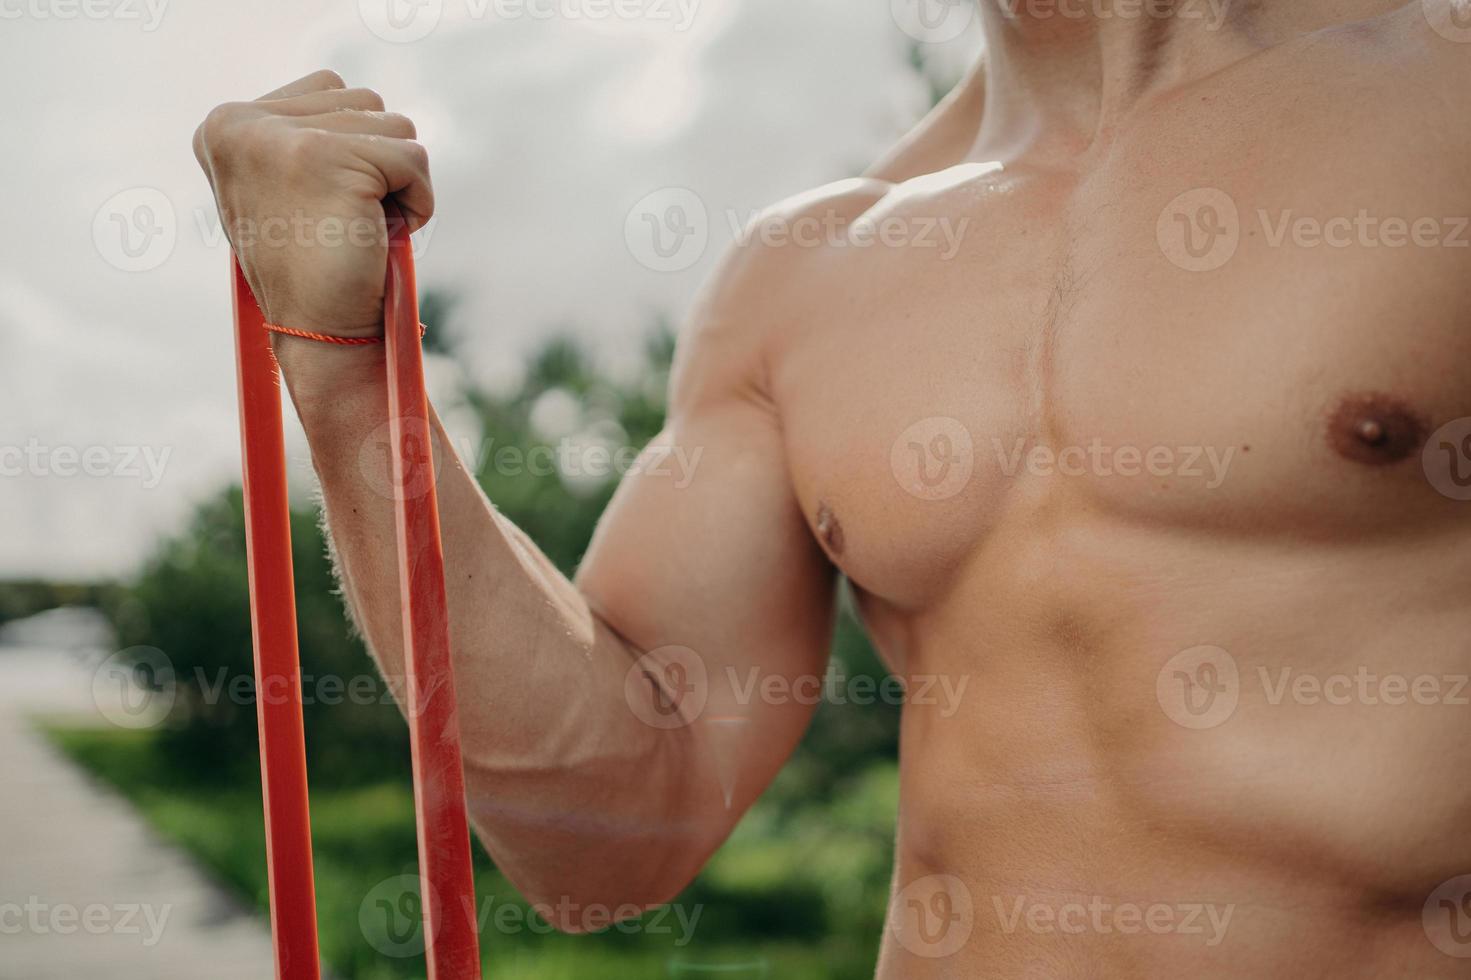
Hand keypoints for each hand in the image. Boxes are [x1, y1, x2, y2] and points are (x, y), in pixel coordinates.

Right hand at [193, 69, 432, 338]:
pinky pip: (415, 159)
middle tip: (343, 220)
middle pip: (366, 102)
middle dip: (377, 162)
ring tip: (359, 227)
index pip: (332, 90)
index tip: (322, 205)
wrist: (321, 335)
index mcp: (224, 124)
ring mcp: (278, 137)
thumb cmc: (316, 269)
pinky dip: (417, 203)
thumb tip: (351, 97)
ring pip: (395, 125)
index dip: (354, 149)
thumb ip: (305, 131)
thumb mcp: (289, 186)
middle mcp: (239, 122)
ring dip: (397, 182)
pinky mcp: (325, 157)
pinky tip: (379, 237)